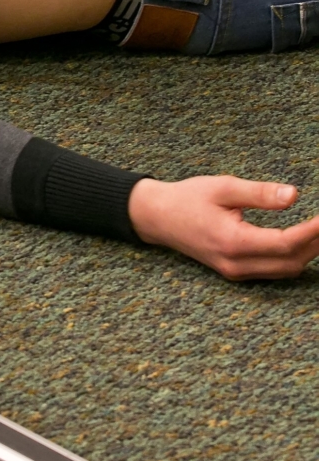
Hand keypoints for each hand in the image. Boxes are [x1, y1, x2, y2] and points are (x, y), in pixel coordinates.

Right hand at [128, 175, 318, 278]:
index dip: (313, 231)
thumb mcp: (223, 188)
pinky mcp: (235, 272)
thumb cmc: (187, 199)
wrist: (157, 217)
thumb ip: (260, 193)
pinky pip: (274, 271)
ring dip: (307, 251)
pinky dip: (292, 257)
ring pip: (285, 270)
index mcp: (233, 242)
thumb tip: (294, 195)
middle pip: (291, 261)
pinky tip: (300, 240)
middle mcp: (236, 264)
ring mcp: (235, 272)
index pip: (286, 243)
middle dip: (316, 242)